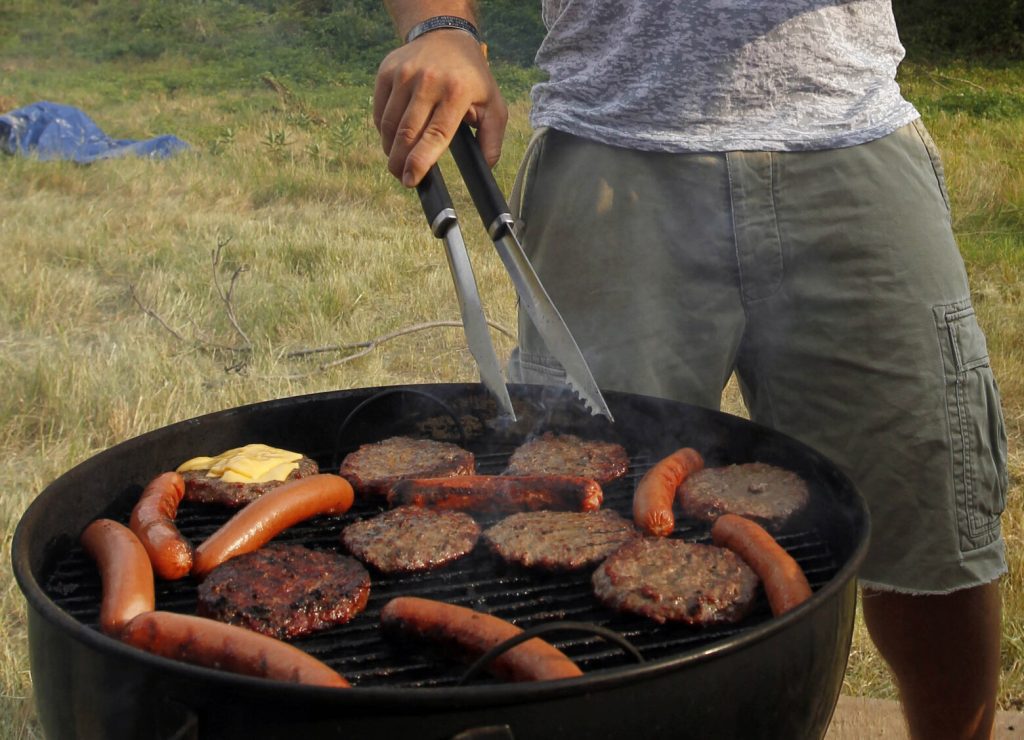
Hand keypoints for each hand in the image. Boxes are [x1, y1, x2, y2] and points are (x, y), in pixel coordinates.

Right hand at [373, 30, 507, 186]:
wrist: (445, 36)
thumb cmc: (472, 79)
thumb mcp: (493, 105)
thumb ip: (492, 139)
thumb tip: (485, 168)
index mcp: (457, 92)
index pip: (436, 134)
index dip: (420, 161)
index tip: (411, 180)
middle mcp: (428, 81)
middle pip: (407, 133)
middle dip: (400, 163)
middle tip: (403, 178)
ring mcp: (404, 74)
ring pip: (389, 125)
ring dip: (391, 150)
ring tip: (399, 161)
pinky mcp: (386, 72)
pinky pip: (380, 112)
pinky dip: (385, 131)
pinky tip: (395, 138)